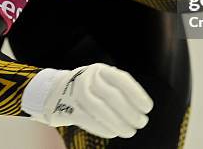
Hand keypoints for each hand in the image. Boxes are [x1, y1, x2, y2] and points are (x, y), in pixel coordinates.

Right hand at [23, 63, 152, 137]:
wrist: (54, 91)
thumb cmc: (89, 88)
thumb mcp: (103, 80)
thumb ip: (119, 89)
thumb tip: (141, 108)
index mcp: (101, 70)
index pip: (122, 80)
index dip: (137, 95)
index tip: (147, 108)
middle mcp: (88, 78)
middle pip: (113, 96)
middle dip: (130, 112)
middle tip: (141, 123)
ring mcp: (76, 93)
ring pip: (101, 109)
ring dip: (118, 123)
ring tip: (130, 131)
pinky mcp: (68, 108)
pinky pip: (88, 120)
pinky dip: (104, 128)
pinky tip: (113, 132)